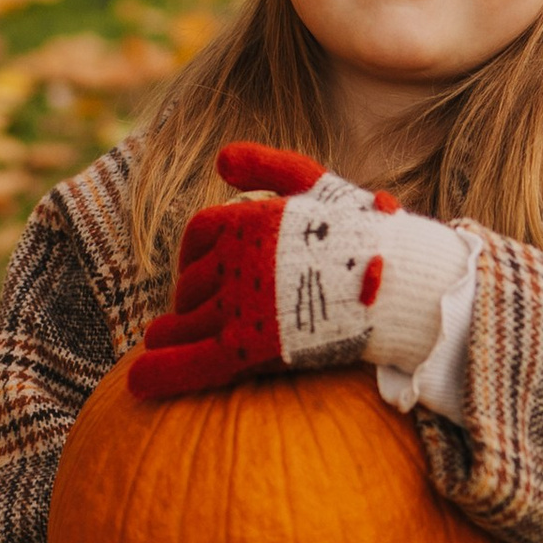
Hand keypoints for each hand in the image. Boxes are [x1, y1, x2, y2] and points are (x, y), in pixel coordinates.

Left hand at [132, 145, 395, 402]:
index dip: (193, 259)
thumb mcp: (321, 184)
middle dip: (187, 301)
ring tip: (154, 349)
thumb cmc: (370, 234)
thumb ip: (270, 166)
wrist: (406, 282)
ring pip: (187, 323)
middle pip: (192, 283)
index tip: (199, 277)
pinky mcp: (253, 343)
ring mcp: (243, 300)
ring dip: (165, 339)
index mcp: (250, 218)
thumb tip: (220, 158)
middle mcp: (238, 256)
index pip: (201, 236)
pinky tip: (136, 385)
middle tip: (188, 321)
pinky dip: (163, 373)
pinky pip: (196, 360)